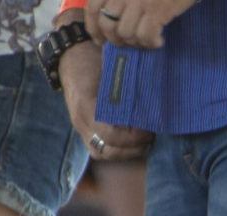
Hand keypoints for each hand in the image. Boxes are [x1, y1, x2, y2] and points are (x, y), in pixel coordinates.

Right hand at [58, 39, 153, 160]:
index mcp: (86, 105)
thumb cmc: (92, 55)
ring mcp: (80, 126)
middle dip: (132, 148)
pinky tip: (132, 142)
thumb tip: (155, 96)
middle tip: (150, 136)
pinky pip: (98, 148)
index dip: (133, 136)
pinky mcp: (84, 128)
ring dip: (125, 152)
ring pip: (102, 153)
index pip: (110, 134)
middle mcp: (81, 121)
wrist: (71, 52)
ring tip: (143, 141)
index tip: (150, 128)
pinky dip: (117, 149)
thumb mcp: (111, 65)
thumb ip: (128, 84)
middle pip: (107, 150)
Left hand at [91, 0, 194, 49]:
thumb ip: (118, 0)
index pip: (92, 7)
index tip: (100, 40)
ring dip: (136, 42)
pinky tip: (159, 40)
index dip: (93, 28)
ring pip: (125, 33)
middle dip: (116, 40)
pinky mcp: (156, 11)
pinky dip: (151, 43)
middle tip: (129, 43)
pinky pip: (145, 36)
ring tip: (146, 39)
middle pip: (107, 24)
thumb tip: (105, 22)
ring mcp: (139, 1)